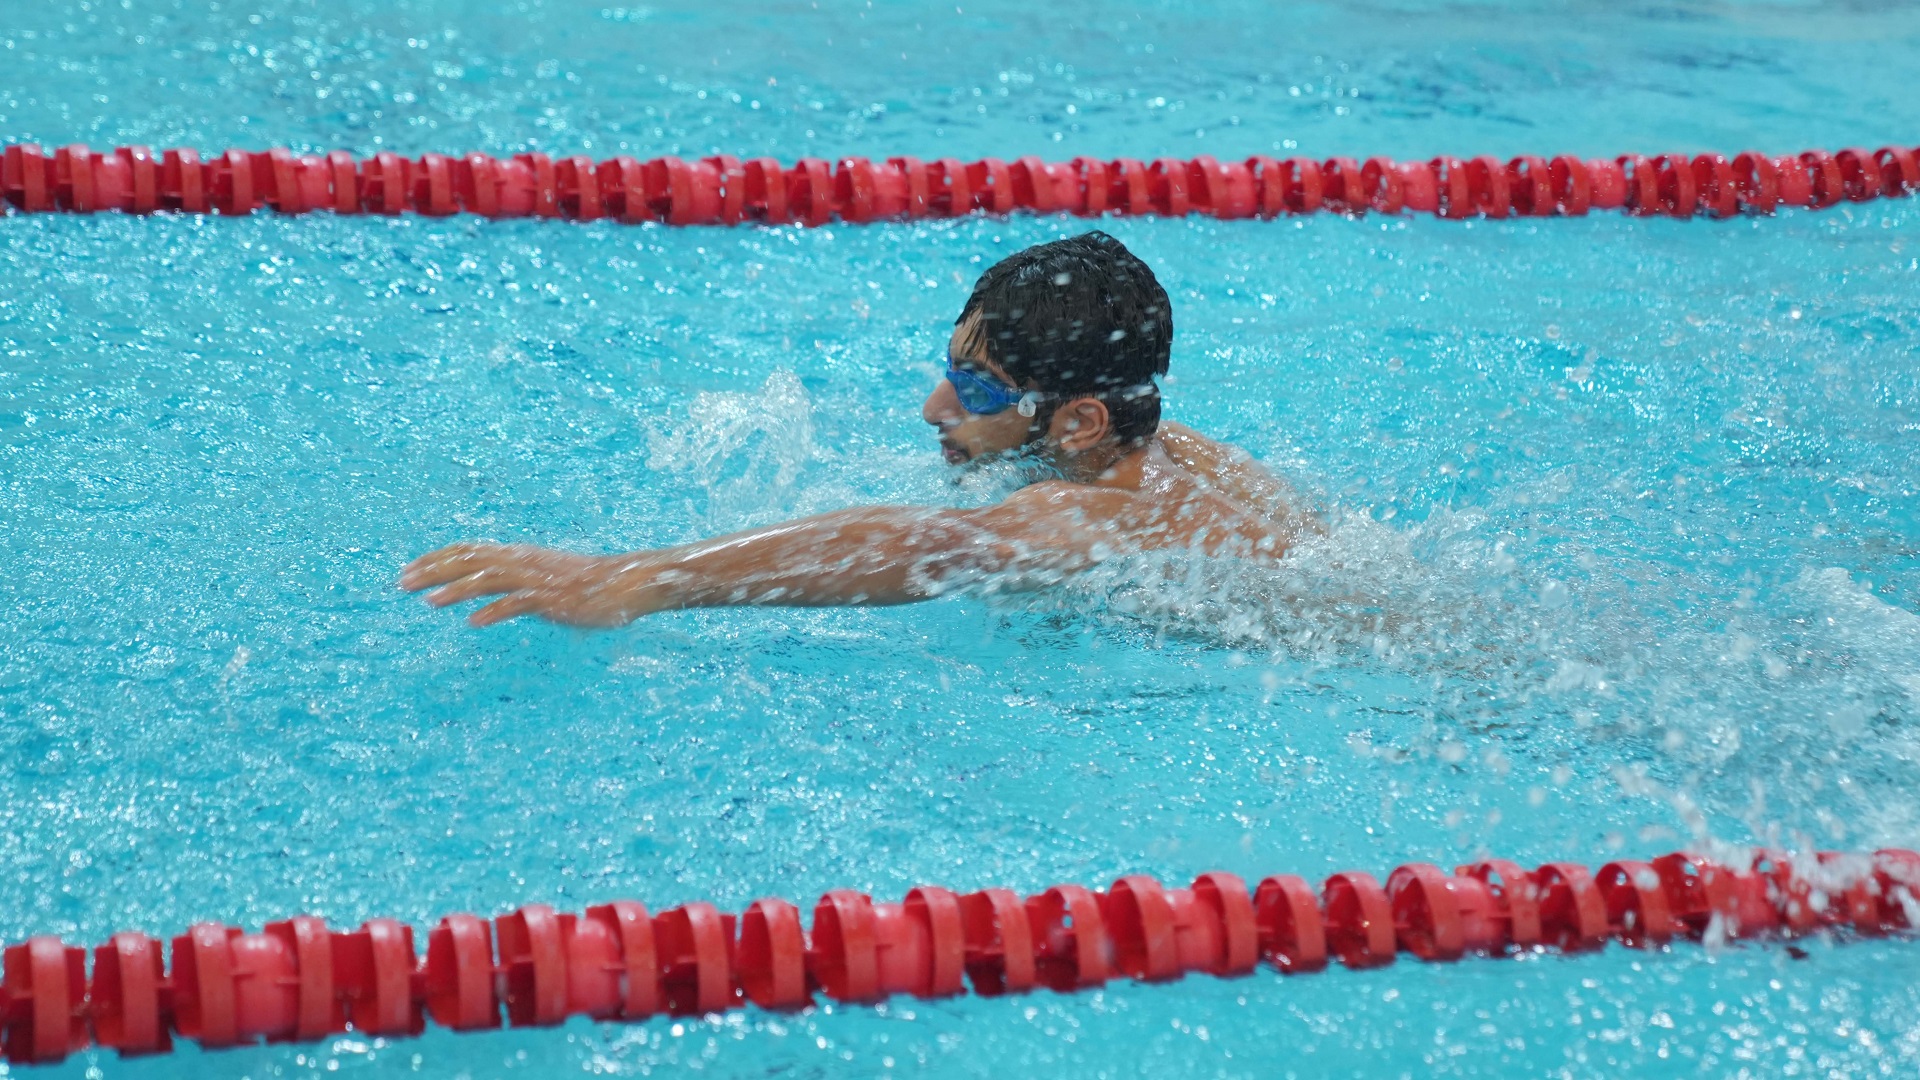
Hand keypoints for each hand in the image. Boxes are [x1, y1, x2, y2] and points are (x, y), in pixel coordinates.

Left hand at [399, 543, 665, 626]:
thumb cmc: (586, 585)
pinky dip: (495, 610)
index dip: (436, 558)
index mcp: (519, 555)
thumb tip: (487, 594)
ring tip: (429, 602)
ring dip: (456, 589)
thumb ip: (515, 581)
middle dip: (433, 570)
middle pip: (470, 560)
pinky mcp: (553, 598)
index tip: (408, 570)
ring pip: (489, 578)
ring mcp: (537, 579)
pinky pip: (519, 603)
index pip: (469, 550)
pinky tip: (474, 622)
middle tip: (401, 583)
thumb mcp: (543, 578)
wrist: (626, 583)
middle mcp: (523, 561)